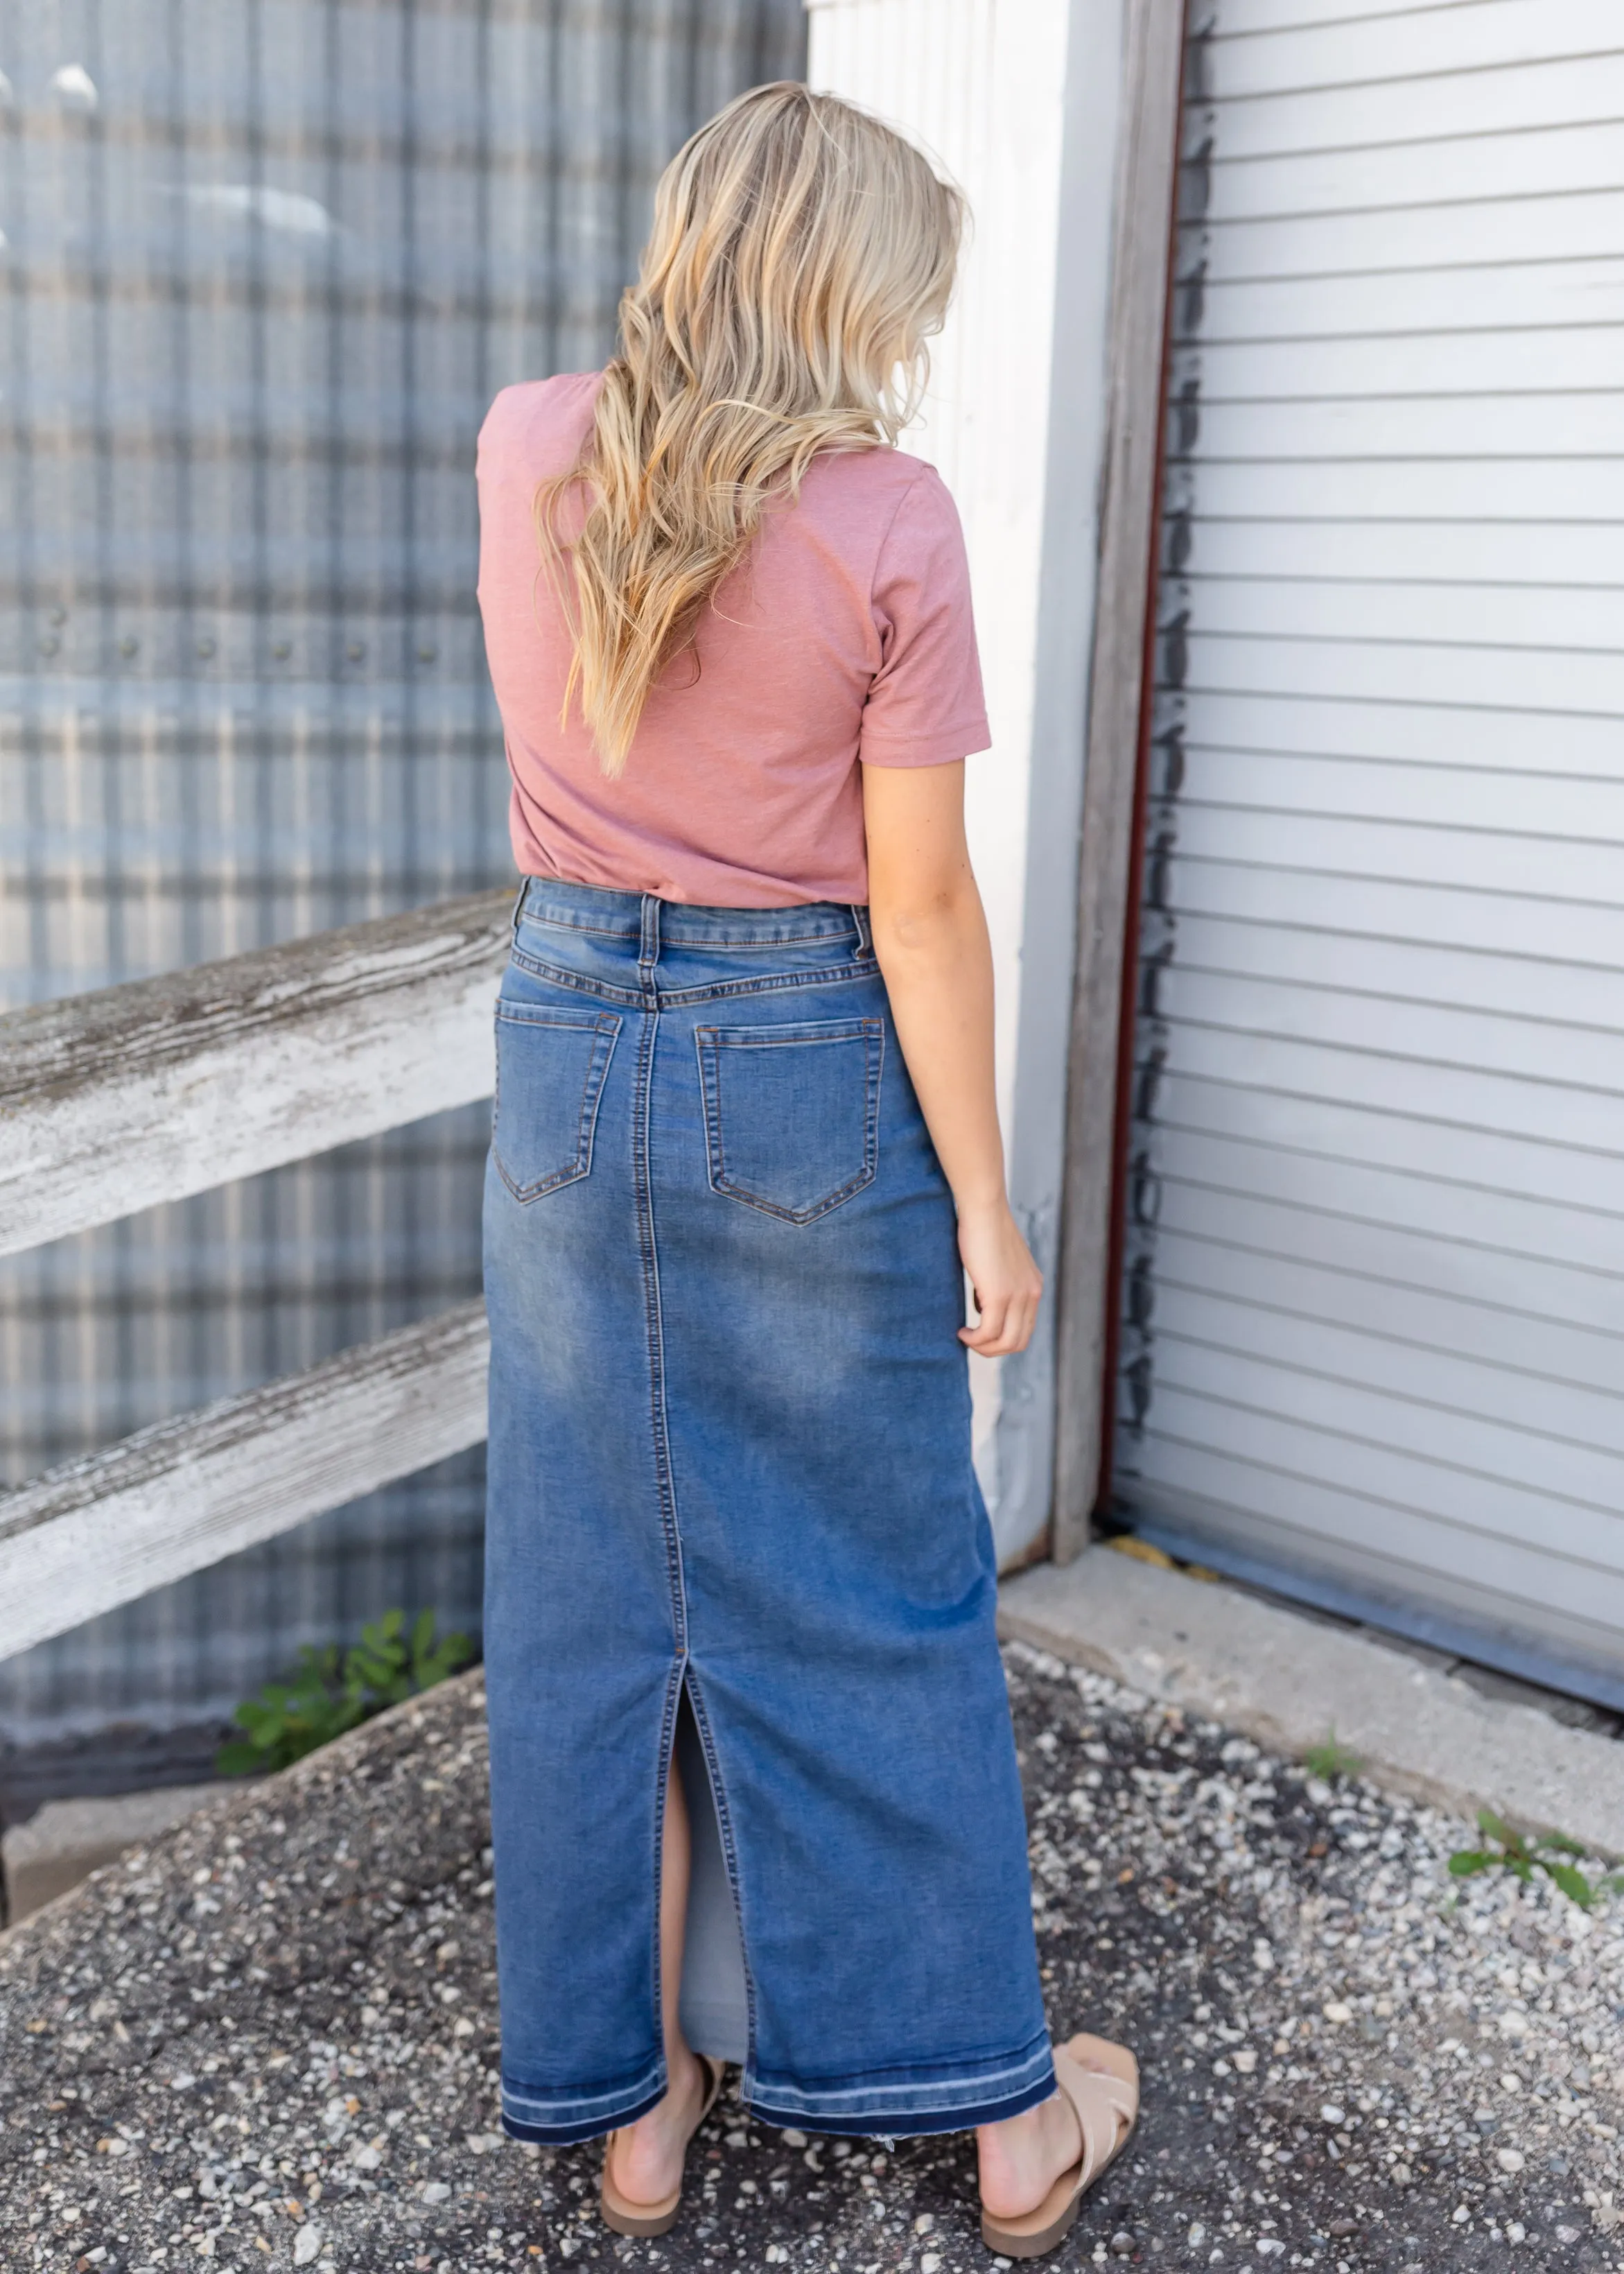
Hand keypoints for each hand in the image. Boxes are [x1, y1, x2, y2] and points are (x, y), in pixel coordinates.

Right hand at [957, 1199, 1042, 1355]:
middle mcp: (1032, 1294)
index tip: (980, 1332)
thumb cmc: (984, 1230)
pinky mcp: (1000, 1295)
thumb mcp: (998, 1263)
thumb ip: (998, 1283)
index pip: (1025, 1330)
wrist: (984, 1210)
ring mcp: (1018, 1296)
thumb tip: (982, 1307)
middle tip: (971, 1340)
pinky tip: (962, 1331)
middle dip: (993, 1349)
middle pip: (1018, 1342)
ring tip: (965, 1337)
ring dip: (983, 1347)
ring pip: (1005, 1342)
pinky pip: (989, 1333)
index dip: (1002, 1339)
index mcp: (1034, 1287)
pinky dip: (974, 1339)